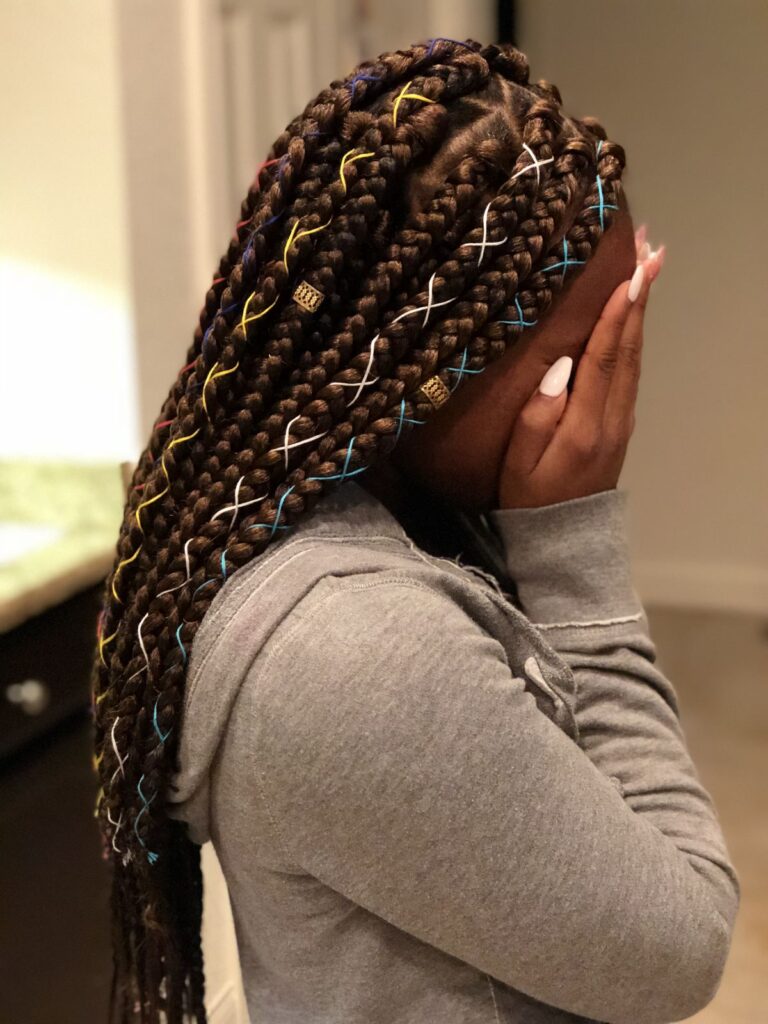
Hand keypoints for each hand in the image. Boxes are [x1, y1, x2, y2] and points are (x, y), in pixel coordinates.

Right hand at [497, 239, 664, 509]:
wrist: (564, 541)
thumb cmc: (529, 499)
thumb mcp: (518, 462)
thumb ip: (537, 414)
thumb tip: (562, 365)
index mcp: (585, 426)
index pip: (604, 359)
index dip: (617, 314)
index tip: (631, 272)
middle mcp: (613, 419)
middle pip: (628, 350)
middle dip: (639, 298)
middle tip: (650, 250)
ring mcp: (622, 422)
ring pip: (635, 357)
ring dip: (641, 311)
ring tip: (646, 268)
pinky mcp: (621, 424)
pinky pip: (630, 370)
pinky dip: (633, 335)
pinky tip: (631, 315)